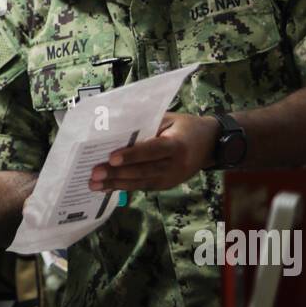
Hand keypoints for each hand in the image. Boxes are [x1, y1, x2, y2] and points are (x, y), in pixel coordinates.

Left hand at [88, 112, 217, 192]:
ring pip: (140, 182)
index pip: (152, 150)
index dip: (132, 155)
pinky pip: (142, 186)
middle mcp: (175, 165)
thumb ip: (148, 125)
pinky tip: (106, 187)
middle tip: (94, 173)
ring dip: (115, 184)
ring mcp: (171, 179)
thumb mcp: (170, 119)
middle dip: (117, 173)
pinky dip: (123, 187)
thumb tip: (118, 130)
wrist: (211, 144)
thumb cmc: (186, 126)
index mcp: (177, 145)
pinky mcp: (166, 185)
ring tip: (94, 184)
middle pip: (143, 170)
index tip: (111, 157)